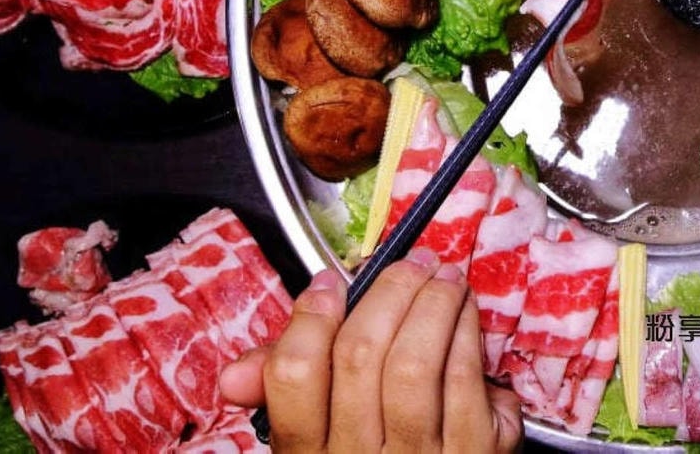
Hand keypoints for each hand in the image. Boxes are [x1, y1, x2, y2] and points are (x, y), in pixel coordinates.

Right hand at [219, 251, 523, 452]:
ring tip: (443, 277)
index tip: (330, 282)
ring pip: (416, 363)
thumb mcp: (317, 444)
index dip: (311, 315)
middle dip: (389, 292)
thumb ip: (281, 393)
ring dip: (433, 303)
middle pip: (362, 355)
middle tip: (410, 263)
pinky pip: (465, 379)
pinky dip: (465, 332)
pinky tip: (465, 312)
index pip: (294, 374)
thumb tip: (234, 374)